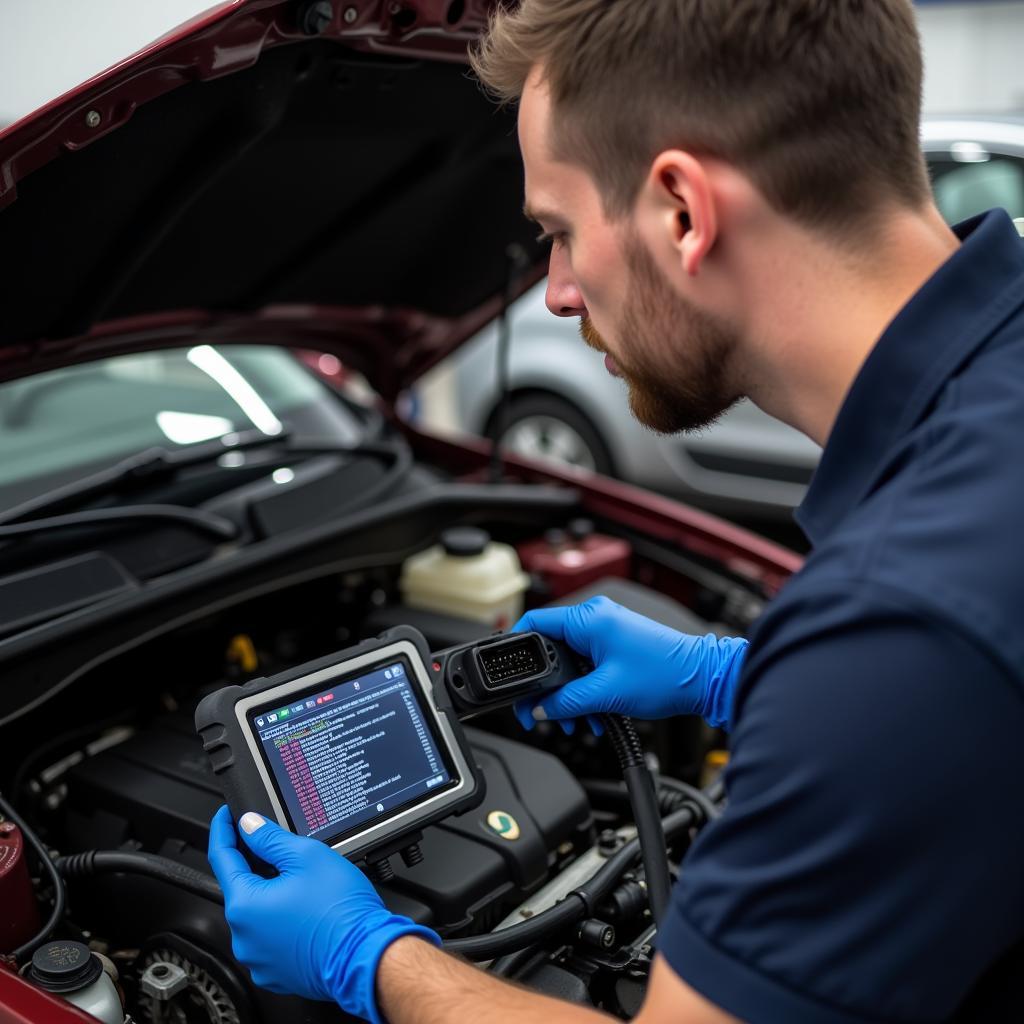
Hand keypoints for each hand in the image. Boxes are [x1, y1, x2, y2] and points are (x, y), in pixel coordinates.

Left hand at [208, 806, 438, 1022]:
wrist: (364, 954)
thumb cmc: (341, 910)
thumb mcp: (306, 856)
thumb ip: (270, 838)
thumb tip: (250, 825)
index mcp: (245, 905)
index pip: (221, 857)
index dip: (224, 830)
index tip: (226, 816)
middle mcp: (243, 936)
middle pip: (241, 887)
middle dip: (257, 865)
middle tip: (282, 849)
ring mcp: (258, 957)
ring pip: (257, 913)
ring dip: (271, 894)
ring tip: (304, 885)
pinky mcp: (275, 971)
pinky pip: (269, 937)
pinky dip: (281, 921)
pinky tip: (304, 911)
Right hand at [512, 596, 746, 731]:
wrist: (703, 679)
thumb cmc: (664, 675)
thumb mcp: (604, 694)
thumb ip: (564, 702)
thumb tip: (540, 709)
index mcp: (588, 619)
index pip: (535, 622)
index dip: (516, 647)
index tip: (509, 672)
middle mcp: (595, 618)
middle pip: (551, 648)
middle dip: (545, 685)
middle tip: (538, 712)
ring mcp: (608, 630)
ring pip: (570, 661)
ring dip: (567, 693)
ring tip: (570, 721)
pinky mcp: (617, 643)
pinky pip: (587, 664)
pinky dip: (584, 689)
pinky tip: (589, 716)